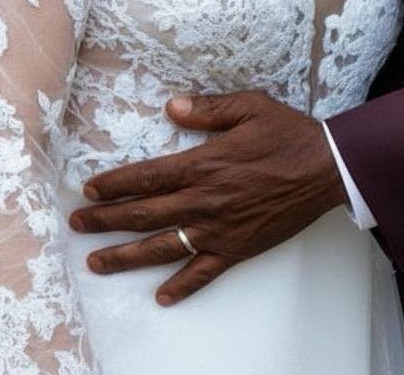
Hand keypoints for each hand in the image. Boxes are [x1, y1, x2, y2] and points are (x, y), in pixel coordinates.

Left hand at [69, 90, 346, 304]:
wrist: (326, 169)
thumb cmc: (287, 133)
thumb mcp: (248, 106)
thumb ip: (208, 108)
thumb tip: (172, 107)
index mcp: (203, 164)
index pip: (147, 177)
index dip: (115, 184)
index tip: (90, 188)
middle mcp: (205, 200)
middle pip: (145, 214)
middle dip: (106, 220)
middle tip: (77, 224)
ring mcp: (220, 229)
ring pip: (163, 247)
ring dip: (126, 256)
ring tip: (97, 263)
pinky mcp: (238, 249)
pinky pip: (204, 273)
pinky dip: (181, 286)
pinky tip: (161, 296)